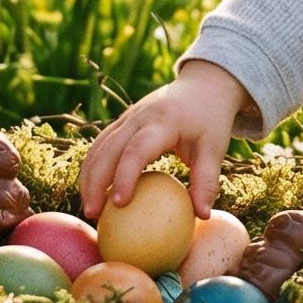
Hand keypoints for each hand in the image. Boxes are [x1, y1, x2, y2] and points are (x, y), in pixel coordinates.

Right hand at [78, 59, 250, 220]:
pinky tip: (93, 192)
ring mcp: (128, 117)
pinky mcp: (122, 122)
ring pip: (98, 146)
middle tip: (93, 214)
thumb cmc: (210, 121)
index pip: (137, 150)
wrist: (203, 86)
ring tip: (89, 209)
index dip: (125, 176)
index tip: (119, 203)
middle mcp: (140, 117)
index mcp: (163, 122)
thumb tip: (202, 216)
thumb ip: (207, 181)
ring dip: (88, 177)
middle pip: (107, 148)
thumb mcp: (214, 148)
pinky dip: (92, 167)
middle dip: (95, 181)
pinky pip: (100, 144)